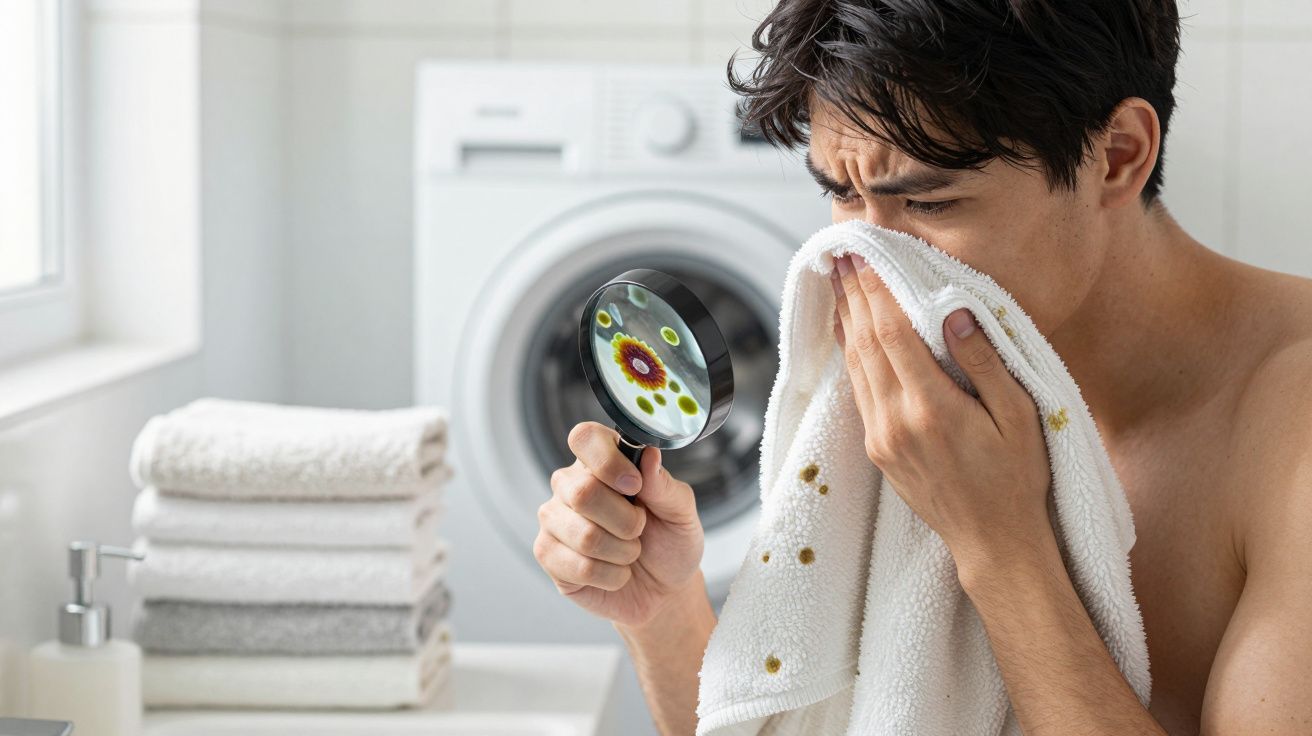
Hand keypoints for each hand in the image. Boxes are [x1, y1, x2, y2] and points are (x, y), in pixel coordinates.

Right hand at [536, 421, 704, 627]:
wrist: (663, 589)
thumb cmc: (670, 542)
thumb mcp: (682, 512)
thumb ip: (665, 485)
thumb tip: (649, 455)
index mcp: (602, 462)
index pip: (584, 437)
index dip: (608, 461)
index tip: (635, 486)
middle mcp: (570, 485)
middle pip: (583, 492)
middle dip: (627, 521)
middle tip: (639, 529)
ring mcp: (554, 520)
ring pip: (585, 535)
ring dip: (622, 552)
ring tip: (629, 552)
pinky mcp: (548, 555)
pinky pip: (579, 567)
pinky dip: (611, 575)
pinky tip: (614, 572)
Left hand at [830, 253, 1052, 563]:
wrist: (994, 542)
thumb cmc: (1018, 479)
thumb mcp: (1019, 417)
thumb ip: (985, 363)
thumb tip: (954, 312)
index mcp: (931, 408)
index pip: (891, 333)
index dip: (875, 289)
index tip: (864, 255)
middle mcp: (896, 421)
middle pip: (865, 342)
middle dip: (853, 294)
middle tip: (840, 253)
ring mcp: (881, 436)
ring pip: (855, 365)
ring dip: (846, 319)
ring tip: (838, 282)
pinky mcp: (877, 449)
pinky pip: (858, 389)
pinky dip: (851, 353)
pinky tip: (850, 332)